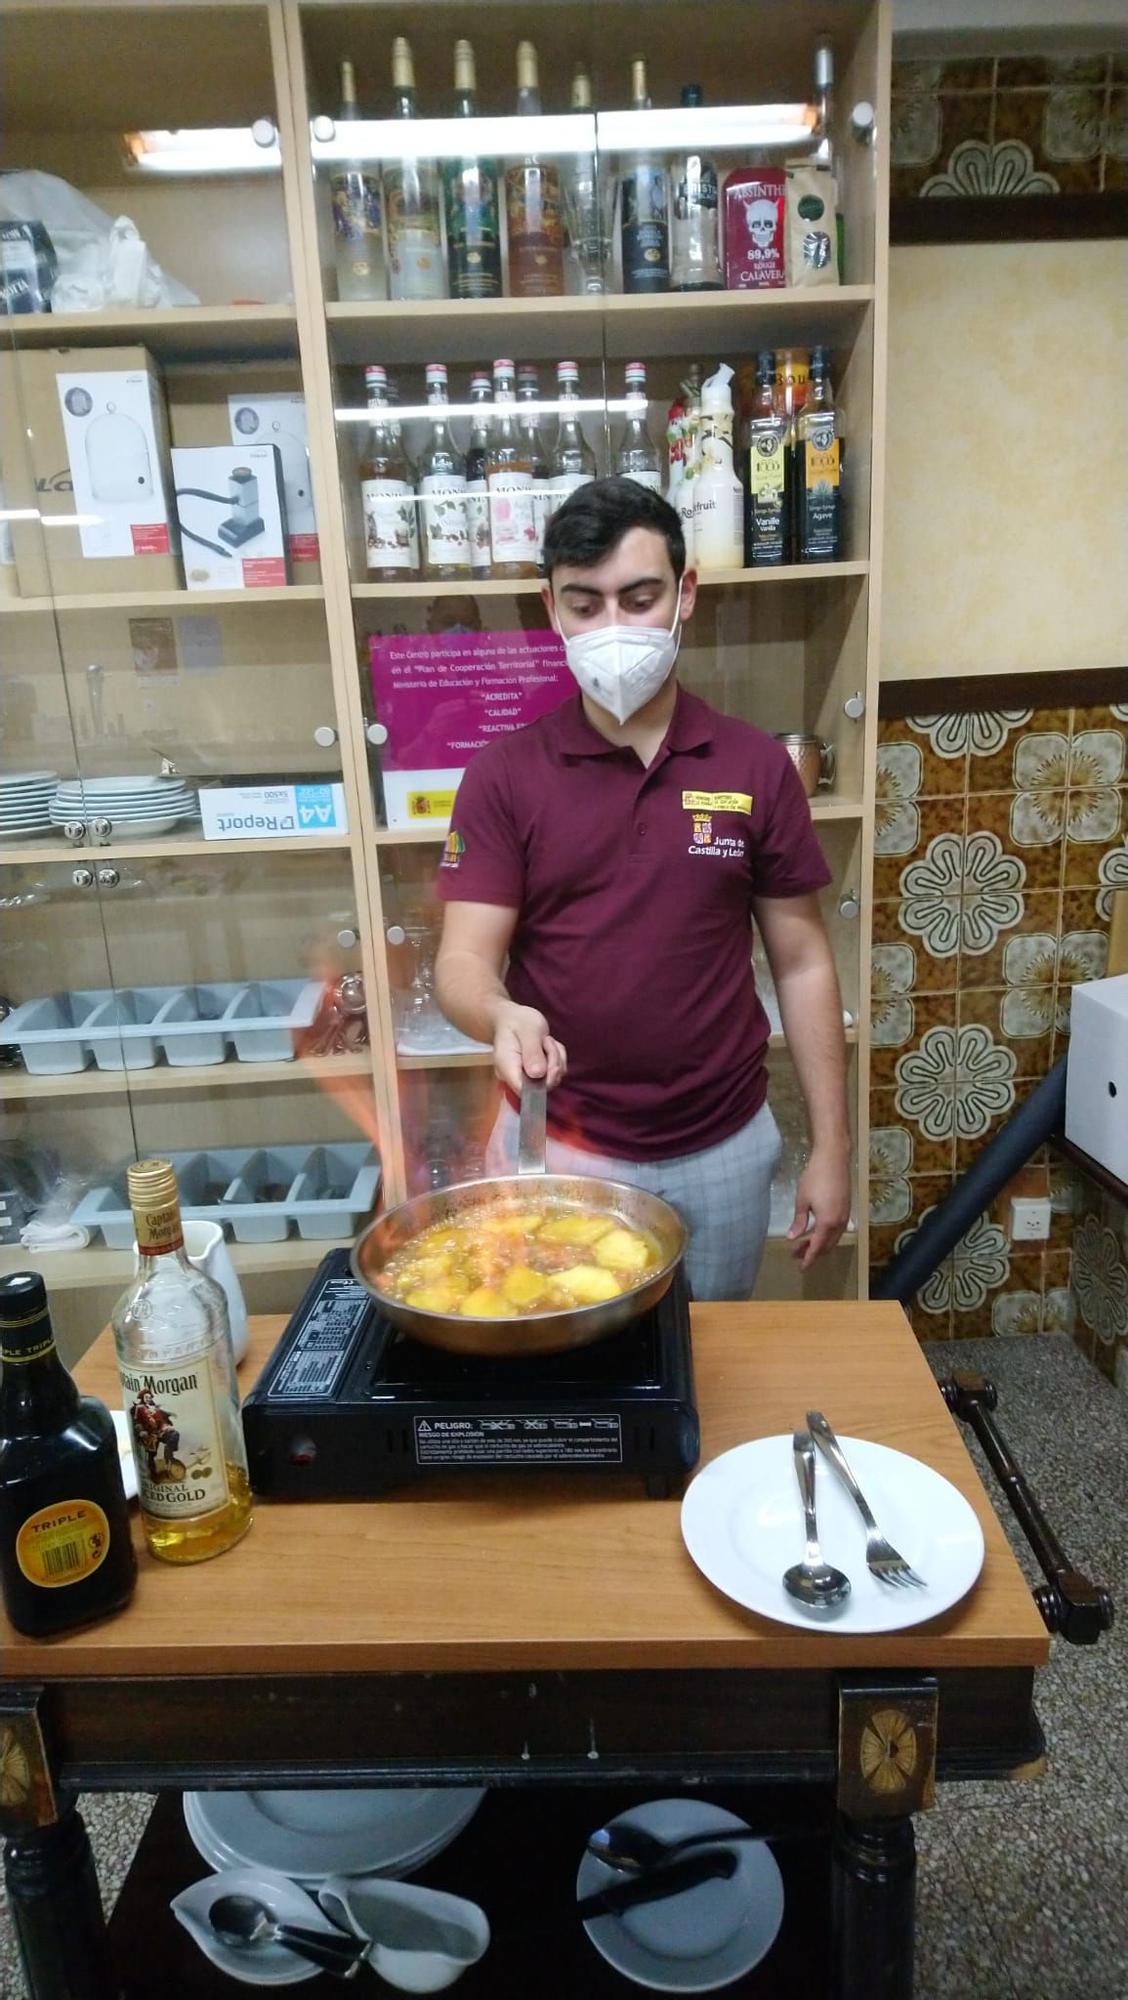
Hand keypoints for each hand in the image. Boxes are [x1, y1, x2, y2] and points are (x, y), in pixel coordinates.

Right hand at [493, 1002, 566, 1094]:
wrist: (513, 1018)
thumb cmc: (518, 1021)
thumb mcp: (527, 1031)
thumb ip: (532, 1052)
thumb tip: (538, 1074)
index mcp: (507, 1068)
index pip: (524, 1091)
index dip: (543, 1084)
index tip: (552, 1065)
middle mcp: (516, 1077)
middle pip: (542, 1086)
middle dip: (553, 1063)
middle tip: (548, 1041)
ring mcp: (527, 1077)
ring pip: (553, 1078)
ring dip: (556, 1058)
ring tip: (546, 1040)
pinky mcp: (538, 1074)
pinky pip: (556, 1072)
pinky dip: (558, 1057)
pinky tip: (548, 1044)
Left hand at [787, 1147, 851, 1268]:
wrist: (833, 1159)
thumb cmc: (815, 1177)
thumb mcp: (802, 1200)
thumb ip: (799, 1221)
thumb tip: (792, 1238)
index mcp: (827, 1223)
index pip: (817, 1247)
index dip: (809, 1259)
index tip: (801, 1268)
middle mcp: (839, 1223)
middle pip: (826, 1245)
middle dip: (812, 1253)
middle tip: (797, 1256)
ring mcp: (845, 1216)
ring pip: (833, 1238)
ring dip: (819, 1244)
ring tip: (803, 1245)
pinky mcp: (846, 1208)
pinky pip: (837, 1230)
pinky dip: (827, 1236)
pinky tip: (817, 1232)